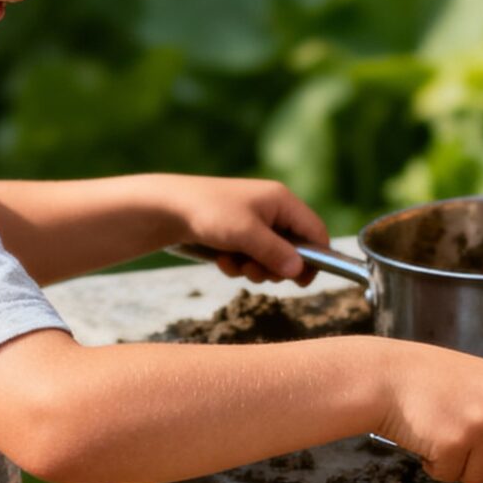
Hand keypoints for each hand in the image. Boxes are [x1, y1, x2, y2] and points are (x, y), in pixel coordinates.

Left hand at [164, 175, 327, 284]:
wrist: (166, 208)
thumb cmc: (209, 212)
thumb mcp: (247, 234)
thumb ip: (276, 253)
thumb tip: (300, 271)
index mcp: (282, 201)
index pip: (315, 231)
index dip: (316, 258)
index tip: (302, 281)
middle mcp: (272, 210)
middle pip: (294, 249)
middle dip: (275, 267)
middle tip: (256, 272)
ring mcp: (255, 222)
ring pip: (271, 257)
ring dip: (254, 268)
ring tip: (234, 264)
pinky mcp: (238, 233)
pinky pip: (251, 256)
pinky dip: (239, 263)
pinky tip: (221, 259)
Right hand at [376, 343, 482, 482]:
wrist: (384, 377)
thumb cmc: (429, 384)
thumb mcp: (482, 385)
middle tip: (474, 465)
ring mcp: (480, 422)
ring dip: (460, 469)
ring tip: (441, 436)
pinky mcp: (454, 441)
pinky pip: (453, 476)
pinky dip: (437, 469)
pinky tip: (425, 441)